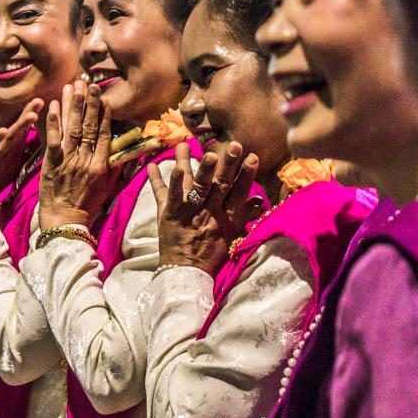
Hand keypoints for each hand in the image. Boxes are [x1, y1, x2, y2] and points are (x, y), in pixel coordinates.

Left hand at [38, 81, 119, 230]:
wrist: (65, 225)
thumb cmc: (86, 209)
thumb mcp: (107, 190)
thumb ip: (117, 169)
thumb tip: (129, 154)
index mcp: (101, 166)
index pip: (103, 135)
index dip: (103, 114)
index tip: (103, 98)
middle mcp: (86, 160)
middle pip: (88, 126)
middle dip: (89, 103)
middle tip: (89, 84)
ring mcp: (68, 161)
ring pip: (71, 128)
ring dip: (72, 105)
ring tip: (73, 86)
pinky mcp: (51, 164)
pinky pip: (53, 140)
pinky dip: (53, 122)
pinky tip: (53, 105)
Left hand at [149, 141, 262, 275]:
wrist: (187, 272)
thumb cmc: (211, 253)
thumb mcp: (232, 235)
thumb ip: (245, 215)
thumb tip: (261, 201)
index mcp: (226, 217)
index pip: (239, 192)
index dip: (245, 175)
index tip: (252, 156)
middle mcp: (209, 212)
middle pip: (219, 184)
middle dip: (226, 164)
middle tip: (233, 145)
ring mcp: (188, 212)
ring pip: (193, 185)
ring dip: (193, 165)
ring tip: (189, 146)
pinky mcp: (168, 214)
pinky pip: (166, 195)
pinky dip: (161, 180)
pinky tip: (156, 165)